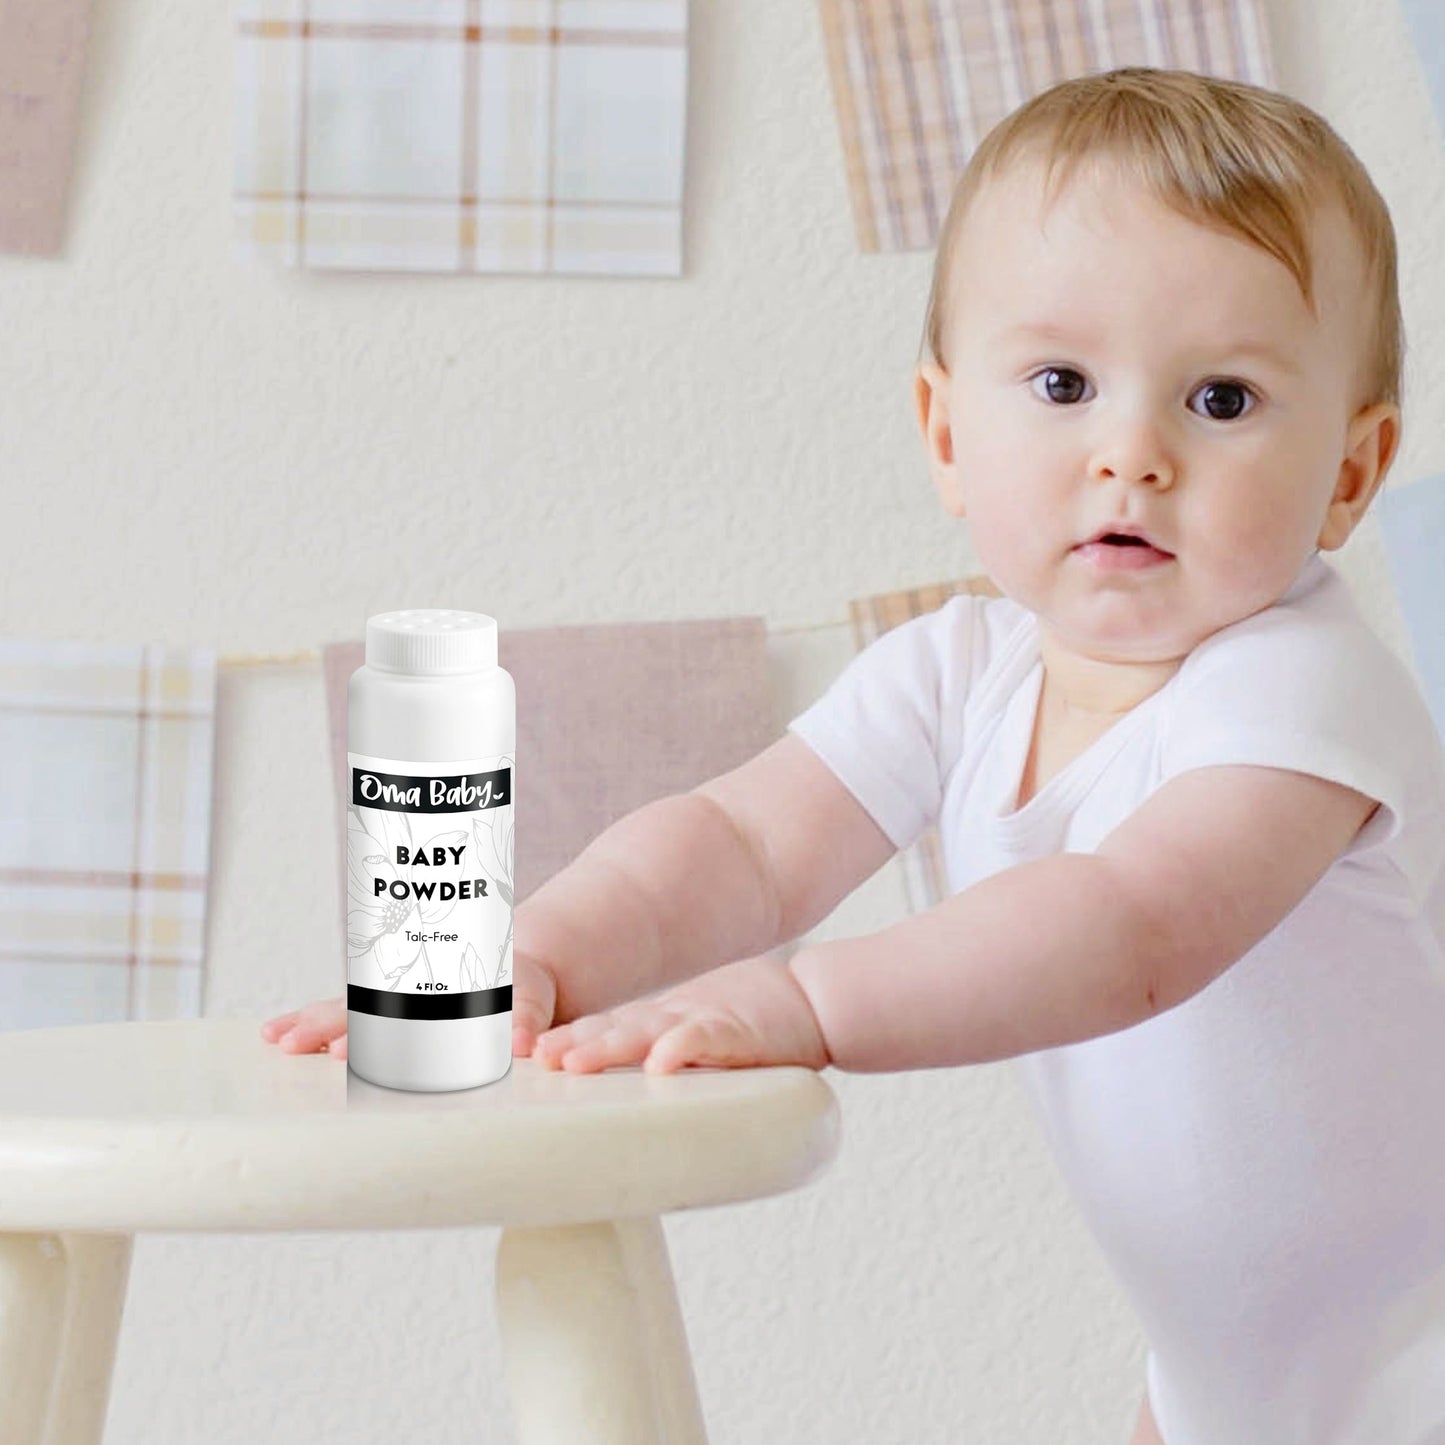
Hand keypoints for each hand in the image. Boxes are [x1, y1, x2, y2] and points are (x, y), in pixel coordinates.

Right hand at [262, 952, 559, 1060]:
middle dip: (324, 1024)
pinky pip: (354, 1023)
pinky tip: (288, 1040)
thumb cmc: (528, 987)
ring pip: (346, 1011)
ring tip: (274, 1038)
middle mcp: (411, 992)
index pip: (394, 1002)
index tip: (343, 1048)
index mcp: (439, 981)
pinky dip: (321, 1029)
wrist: (527, 975)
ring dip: (311, 1023)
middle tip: (289, 1042)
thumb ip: (529, 1015)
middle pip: (358, 1004)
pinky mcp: (399, 1021)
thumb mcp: (533, 994)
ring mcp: (399, 1007)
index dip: (366, 1023)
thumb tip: (523, 1042)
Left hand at [531, 951, 830, 1074]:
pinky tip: (660, 1062)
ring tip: (573, 1061)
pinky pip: (704, 1040)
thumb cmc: (750, 1024)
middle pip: (611, 1030)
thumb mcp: (692, 1034)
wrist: (810, 1001)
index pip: (602, 1029)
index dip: (564, 1040)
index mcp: (657, 1023)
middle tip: (533, 1058)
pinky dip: (681, 1048)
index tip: (521, 1056)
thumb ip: (655, 1050)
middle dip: (571, 1044)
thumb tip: (610, 1077)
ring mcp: (701, 1022)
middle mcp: (670, 1020)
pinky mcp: (736, 1032)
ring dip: (607, 1048)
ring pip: (645, 1033)